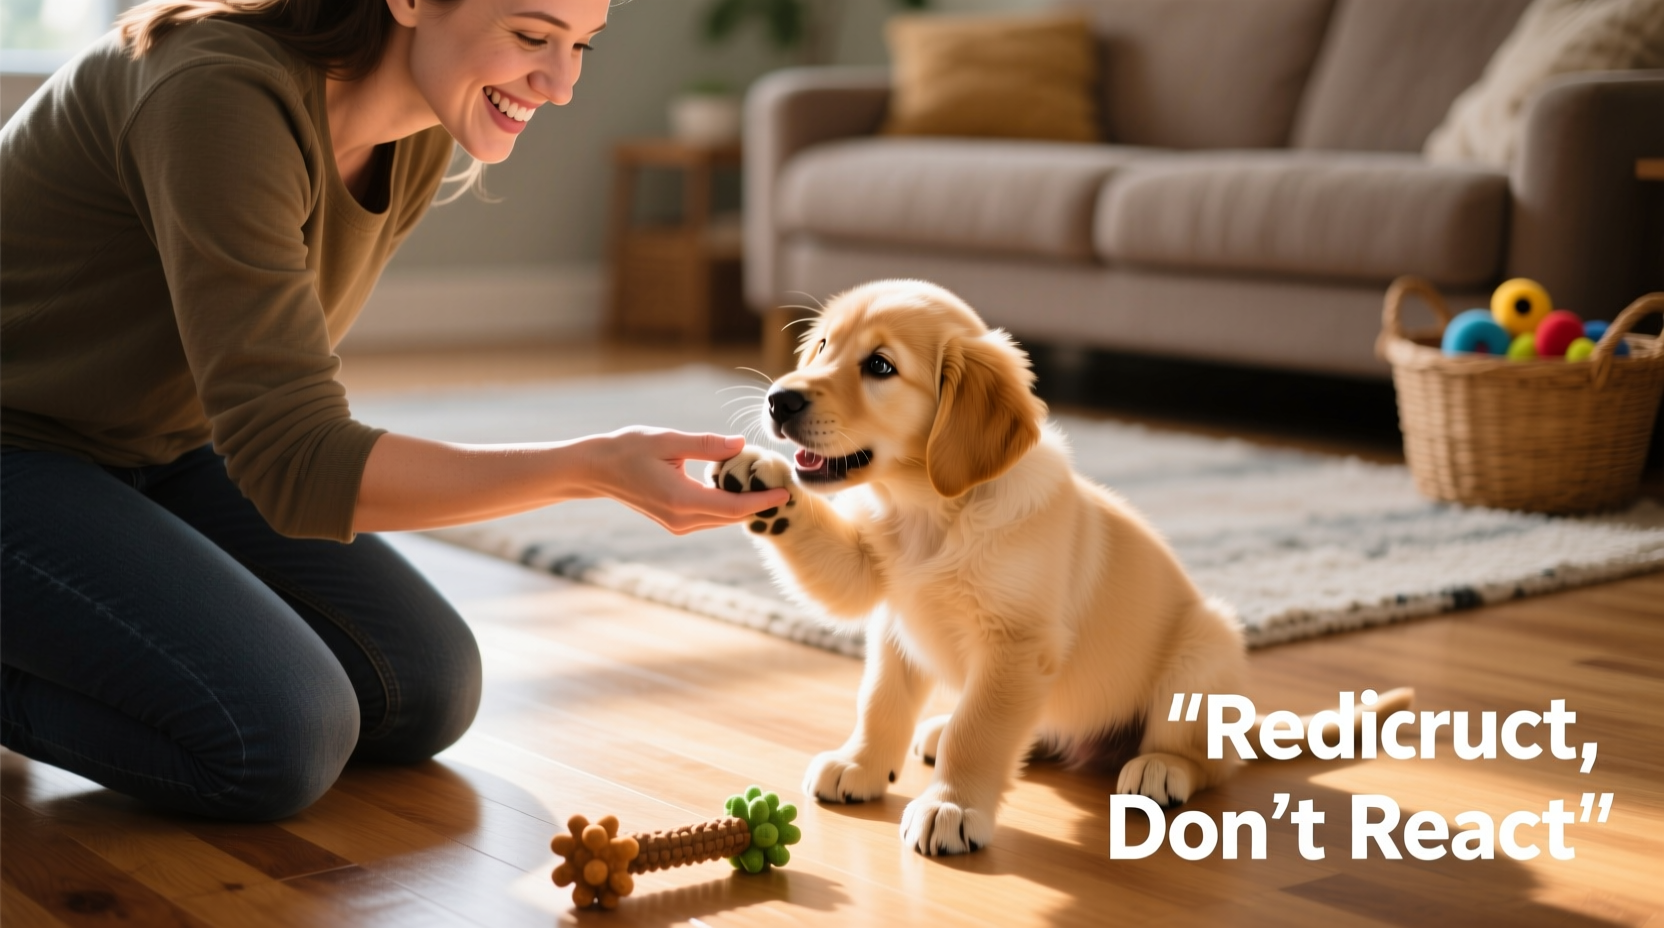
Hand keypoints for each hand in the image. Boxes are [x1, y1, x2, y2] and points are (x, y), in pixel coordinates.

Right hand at [578, 428, 789, 534]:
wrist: (596, 470)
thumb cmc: (628, 449)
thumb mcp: (668, 440)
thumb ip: (706, 444)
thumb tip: (741, 444)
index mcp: (681, 499)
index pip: (734, 507)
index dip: (763, 501)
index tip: (786, 492)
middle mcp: (681, 519)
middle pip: (733, 517)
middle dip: (759, 502)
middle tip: (783, 481)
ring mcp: (677, 525)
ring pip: (723, 519)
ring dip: (745, 504)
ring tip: (767, 482)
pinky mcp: (675, 522)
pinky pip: (711, 517)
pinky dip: (728, 505)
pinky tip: (739, 486)